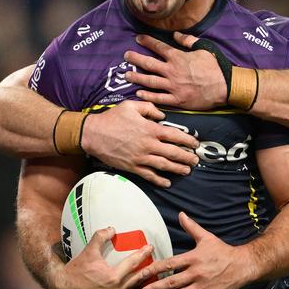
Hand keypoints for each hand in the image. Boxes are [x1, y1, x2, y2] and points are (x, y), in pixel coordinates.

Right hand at [54, 226, 154, 288]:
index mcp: (113, 277)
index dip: (143, 254)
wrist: (65, 288)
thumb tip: (112, 229)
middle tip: (159, 263)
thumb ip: (101, 237)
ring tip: (158, 282)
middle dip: (150, 270)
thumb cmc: (77, 270)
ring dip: (147, 288)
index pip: (133, 263)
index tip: (150, 247)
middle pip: (139, 279)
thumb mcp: (89, 251)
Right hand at [81, 100, 198, 187]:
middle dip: (187, 157)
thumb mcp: (131, 105)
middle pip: (173, 153)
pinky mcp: (132, 167)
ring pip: (164, 165)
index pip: (175, 135)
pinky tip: (167, 182)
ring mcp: (140, 158)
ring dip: (178, 169)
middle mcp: (148, 145)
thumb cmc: (112, 118)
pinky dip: (159, 180)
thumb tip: (162, 115)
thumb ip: (150, 108)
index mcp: (150, 129)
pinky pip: (149, 175)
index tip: (195, 143)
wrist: (93, 134)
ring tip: (187, 170)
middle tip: (195, 160)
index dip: (187, 140)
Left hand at [124, 33, 226, 110]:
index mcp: (178, 57)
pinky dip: (148, 96)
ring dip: (136, 78)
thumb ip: (188, 41)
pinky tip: (138, 93)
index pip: (159, 47)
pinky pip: (159, 98)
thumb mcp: (204, 47)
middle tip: (126, 56)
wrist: (225, 86)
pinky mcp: (177, 100)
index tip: (138, 39)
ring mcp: (173, 87)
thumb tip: (175, 34)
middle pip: (149, 64)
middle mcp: (172, 71)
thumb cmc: (215, 66)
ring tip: (126, 75)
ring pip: (150, 81)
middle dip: (135, 59)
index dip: (147, 41)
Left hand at [135, 212, 249, 288]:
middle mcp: (195, 274)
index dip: (155, 268)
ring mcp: (201, 287)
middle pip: (171, 282)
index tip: (143, 272)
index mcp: (193, 258)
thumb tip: (181, 214)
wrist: (242, 265)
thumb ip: (191, 227)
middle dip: (155, 287)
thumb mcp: (206, 237)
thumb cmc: (222, 251)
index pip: (170, 263)